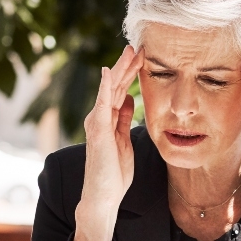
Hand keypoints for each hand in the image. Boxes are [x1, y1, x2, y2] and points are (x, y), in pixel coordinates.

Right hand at [73, 45, 142, 240]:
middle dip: (126, 65)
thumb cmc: (114, 171)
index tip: (144, 56)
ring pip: (108, 89)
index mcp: (109, 118)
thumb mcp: (124, 139)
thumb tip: (129, 98)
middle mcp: (100, 116)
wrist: (104, 194)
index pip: (121, 89)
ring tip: (129, 51)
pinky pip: (101, 104)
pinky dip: (104, 87)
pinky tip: (108, 73)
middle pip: (114, 84)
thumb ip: (124, 118)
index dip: (131, 72)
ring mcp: (97, 122)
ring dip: (119, 69)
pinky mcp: (97, 130)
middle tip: (138, 45)